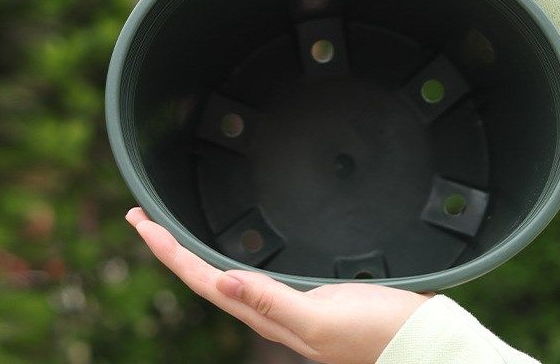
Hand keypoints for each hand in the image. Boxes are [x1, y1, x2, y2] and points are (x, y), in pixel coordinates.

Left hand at [126, 208, 429, 363]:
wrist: (419, 341)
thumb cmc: (378, 335)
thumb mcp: (322, 322)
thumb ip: (274, 305)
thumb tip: (222, 282)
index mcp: (266, 314)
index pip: (202, 278)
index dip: (168, 251)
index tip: (140, 223)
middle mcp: (269, 309)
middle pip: (204, 274)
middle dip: (170, 247)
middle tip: (140, 218)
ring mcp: (287, 302)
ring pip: (225, 272)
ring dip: (195, 250)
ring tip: (172, 229)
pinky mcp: (307, 293)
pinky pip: (255, 271)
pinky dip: (231, 253)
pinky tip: (234, 248)